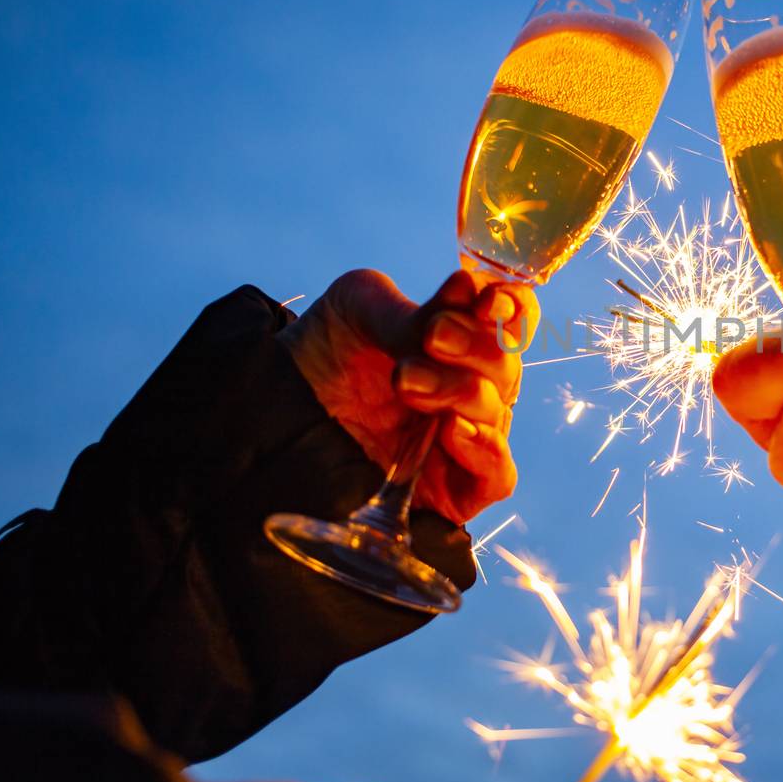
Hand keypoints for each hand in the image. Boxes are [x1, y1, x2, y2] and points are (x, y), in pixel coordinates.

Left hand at [279, 268, 538, 523]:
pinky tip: (455, 429)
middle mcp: (469, 387)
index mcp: (460, 339)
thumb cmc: (321, 354)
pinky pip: (498, 476)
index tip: (489, 299)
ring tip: (405, 379)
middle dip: (474, 346)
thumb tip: (465, 293)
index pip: (511, 321)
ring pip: (497, 412)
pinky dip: (487, 451)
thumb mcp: (355, 309)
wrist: (268, 414)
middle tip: (431, 337)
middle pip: (505, 366)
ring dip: (459, 389)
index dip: (513, 308)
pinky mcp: (453, 489)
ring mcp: (463, 438)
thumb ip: (408, 310)